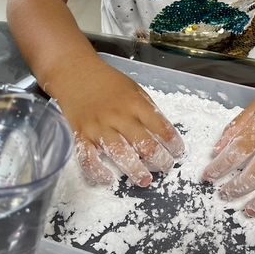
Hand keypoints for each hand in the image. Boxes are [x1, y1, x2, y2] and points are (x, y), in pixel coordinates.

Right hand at [55, 61, 183, 186]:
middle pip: (144, 144)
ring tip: (145, 180)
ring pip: (120, 154)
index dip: (174, 143)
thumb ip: (147, 110)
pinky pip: (88, 158)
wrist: (75, 73)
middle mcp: (118, 117)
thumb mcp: (134, 89)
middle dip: (159, 160)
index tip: (179, 152)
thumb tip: (163, 133)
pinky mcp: (81, 135)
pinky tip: (108, 179)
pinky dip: (98, 172)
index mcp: (135, 104)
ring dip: (135, 170)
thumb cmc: (108, 82)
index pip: (161, 127)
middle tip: (166, 167)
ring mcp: (99, 127)